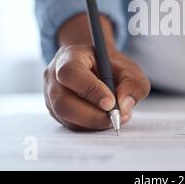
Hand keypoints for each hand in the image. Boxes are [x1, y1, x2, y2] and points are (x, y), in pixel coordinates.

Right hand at [43, 15, 150, 130]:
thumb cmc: (110, 66)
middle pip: (63, 102)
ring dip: (93, 122)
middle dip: (92, 115)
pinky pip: (70, 125)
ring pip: (66, 117)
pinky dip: (90, 126)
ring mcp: (51, 96)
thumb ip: (133, 83)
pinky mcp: (56, 112)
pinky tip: (105, 119)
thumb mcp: (128, 68)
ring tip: (114, 117)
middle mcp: (54, 77)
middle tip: (114, 118)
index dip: (90, 89)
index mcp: (69, 57)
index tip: (110, 103)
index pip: (71, 73)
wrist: (95, 67)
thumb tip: (124, 106)